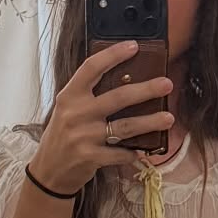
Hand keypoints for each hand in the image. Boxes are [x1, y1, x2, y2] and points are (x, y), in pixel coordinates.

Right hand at [31, 44, 174, 195]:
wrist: (48, 171)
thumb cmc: (63, 135)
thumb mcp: (68, 110)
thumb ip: (88, 95)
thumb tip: (126, 79)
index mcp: (70, 96)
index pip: (92, 68)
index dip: (113, 55)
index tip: (134, 46)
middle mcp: (76, 113)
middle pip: (118, 97)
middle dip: (146, 90)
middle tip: (166, 84)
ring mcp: (83, 136)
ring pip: (125, 126)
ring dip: (150, 122)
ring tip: (168, 118)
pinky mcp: (90, 157)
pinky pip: (120, 153)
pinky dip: (133, 152)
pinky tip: (143, 150)